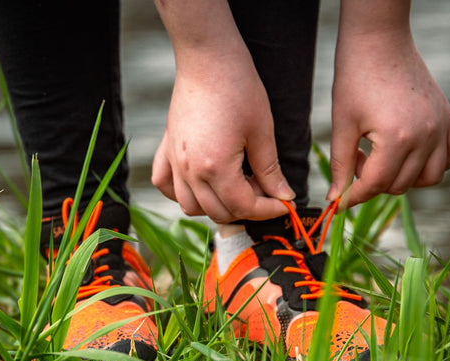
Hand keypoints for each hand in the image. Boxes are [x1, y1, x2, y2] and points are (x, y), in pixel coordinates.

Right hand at [151, 45, 293, 222]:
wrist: (207, 59)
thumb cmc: (237, 88)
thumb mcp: (262, 131)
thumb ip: (270, 170)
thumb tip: (283, 196)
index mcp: (215, 167)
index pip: (243, 206)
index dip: (268, 210)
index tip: (284, 204)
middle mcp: (190, 171)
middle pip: (219, 212)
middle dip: (247, 209)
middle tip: (265, 191)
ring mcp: (175, 162)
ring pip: (192, 206)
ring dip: (216, 206)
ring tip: (236, 188)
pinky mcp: (166, 151)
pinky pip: (165, 185)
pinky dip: (182, 194)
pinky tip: (200, 185)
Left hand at [328, 31, 449, 207]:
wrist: (378, 42)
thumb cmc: (355, 79)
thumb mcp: (342, 126)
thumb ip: (340, 166)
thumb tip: (335, 198)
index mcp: (398, 138)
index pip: (376, 184)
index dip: (352, 196)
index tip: (338, 201)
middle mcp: (426, 136)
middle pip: (399, 185)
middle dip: (371, 181)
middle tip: (356, 159)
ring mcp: (441, 126)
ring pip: (428, 178)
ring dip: (402, 178)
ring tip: (380, 158)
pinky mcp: (448, 117)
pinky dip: (433, 164)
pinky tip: (410, 156)